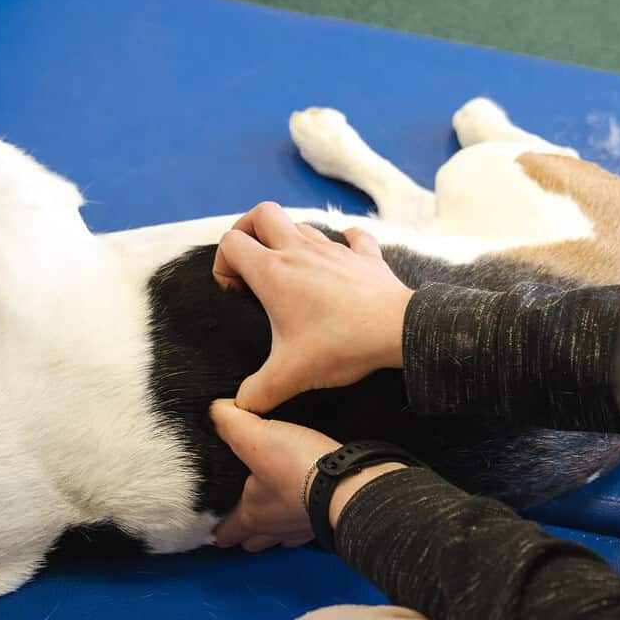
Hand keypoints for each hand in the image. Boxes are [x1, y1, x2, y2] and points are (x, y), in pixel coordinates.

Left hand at [210, 399, 406, 551]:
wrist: (351, 484)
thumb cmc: (300, 468)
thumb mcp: (255, 437)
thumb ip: (230, 422)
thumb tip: (216, 410)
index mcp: (252, 516)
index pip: (223, 534)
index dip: (213, 526)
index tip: (211, 516)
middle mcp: (276, 529)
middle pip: (253, 541)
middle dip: (246, 530)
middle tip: (243, 508)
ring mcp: (304, 528)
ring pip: (282, 537)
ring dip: (277, 526)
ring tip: (276, 503)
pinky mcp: (328, 521)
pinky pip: (310, 525)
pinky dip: (306, 515)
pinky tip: (308, 499)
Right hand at [213, 202, 413, 412]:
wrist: (396, 331)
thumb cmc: (339, 345)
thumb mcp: (289, 376)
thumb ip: (256, 393)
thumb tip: (238, 407)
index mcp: (273, 271)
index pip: (231, 242)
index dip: (223, 263)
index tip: (236, 293)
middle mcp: (300, 251)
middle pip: (263, 212)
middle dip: (249, 229)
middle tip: (251, 262)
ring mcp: (335, 249)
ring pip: (302, 223)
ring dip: (291, 238)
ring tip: (292, 270)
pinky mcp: (365, 256)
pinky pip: (353, 236)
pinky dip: (344, 243)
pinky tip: (341, 260)